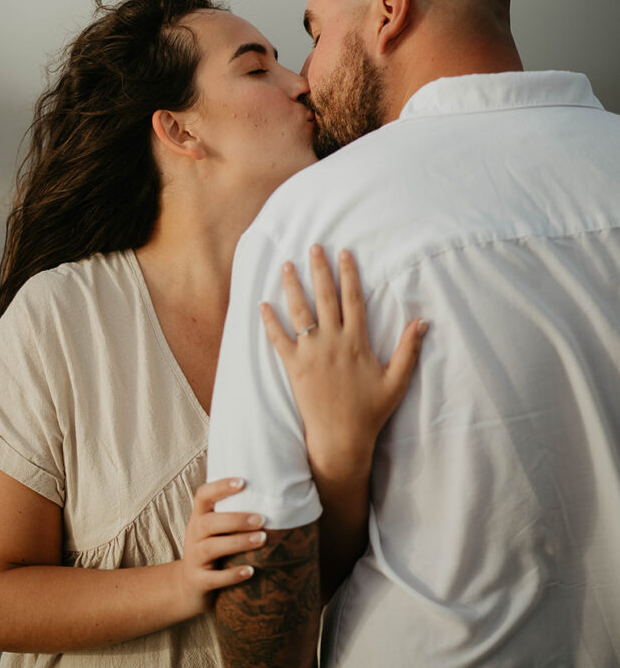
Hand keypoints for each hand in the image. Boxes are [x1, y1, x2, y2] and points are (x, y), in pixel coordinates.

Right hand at [177, 477, 266, 618]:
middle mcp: (193, 534)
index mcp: (199, 517)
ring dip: (238, 542)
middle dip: (236, 519)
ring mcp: (194, 558)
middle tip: (262, 519)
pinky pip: (214, 578)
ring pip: (212, 548)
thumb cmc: (211, 549)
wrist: (188, 587)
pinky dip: (232, 575)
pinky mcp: (198, 581)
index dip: (220, 487)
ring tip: (262, 539)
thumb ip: (232, 513)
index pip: (203, 495)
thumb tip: (272, 495)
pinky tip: (250, 571)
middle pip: (209, 522)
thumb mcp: (214, 530)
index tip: (243, 482)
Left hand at [260, 244, 426, 487]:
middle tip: (314, 247)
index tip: (344, 253)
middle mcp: (332, 342)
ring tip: (286, 265)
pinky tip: (263, 305)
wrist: (340, 438)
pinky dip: (270, 322)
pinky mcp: (293, 367)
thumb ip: (409, 349)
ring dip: (293, 287)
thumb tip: (423, 320)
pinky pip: (278, 339)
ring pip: (300, 312)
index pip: (352, 300)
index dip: (348, 274)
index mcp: (356, 342)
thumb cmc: (370, 411)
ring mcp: (311, 353)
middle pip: (325, 298)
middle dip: (319, 270)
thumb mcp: (396, 381)